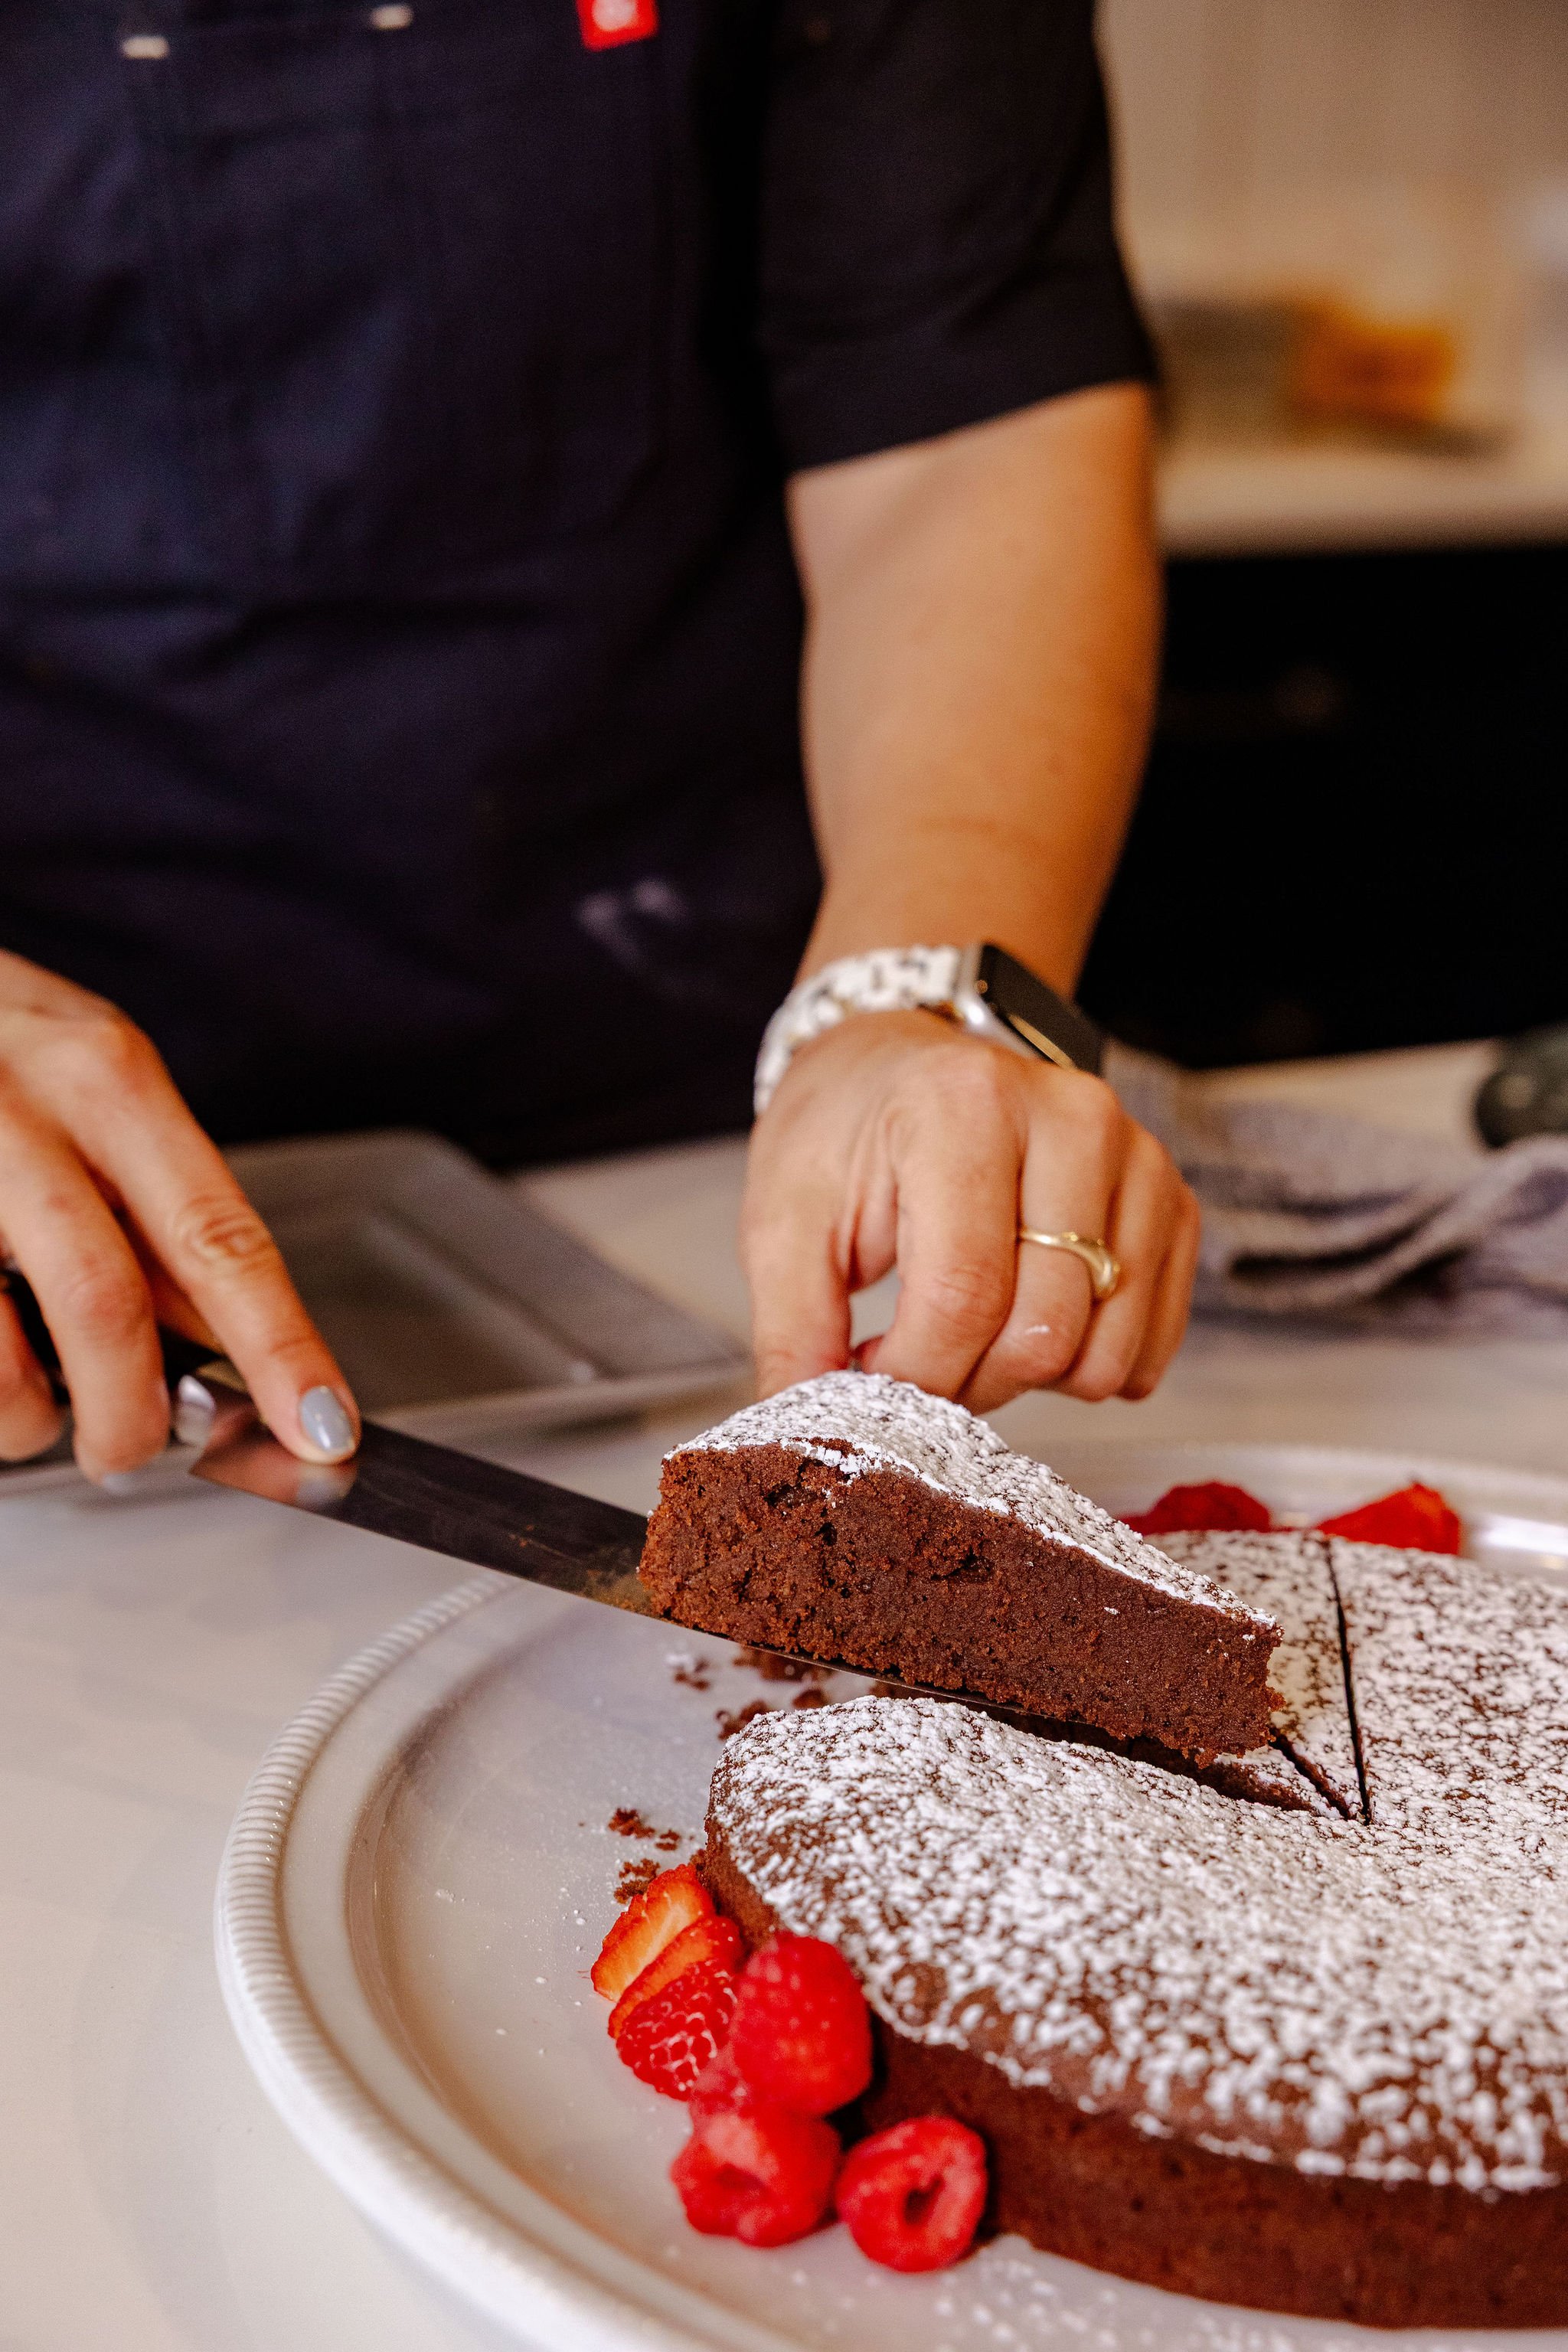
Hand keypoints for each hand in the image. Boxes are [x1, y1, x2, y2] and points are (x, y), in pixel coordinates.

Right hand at [0, 950, 357, 1477]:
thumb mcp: (89, 1080)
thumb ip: (151, 1200)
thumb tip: (217, 1334)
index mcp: (108, 1076)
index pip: (219, 1235)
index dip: (281, 1347)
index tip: (323, 1427)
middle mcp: (23, 1112)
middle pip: (104, 1305)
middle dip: (131, 1414)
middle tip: (130, 1447)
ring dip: (27, 1419)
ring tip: (30, 1408)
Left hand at [740, 1012, 1198, 1411]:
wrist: (903, 1059)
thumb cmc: (846, 1132)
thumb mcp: (785, 1219)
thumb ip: (793, 1333)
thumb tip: (808, 1442)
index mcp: (963, 1106)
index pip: (964, 1295)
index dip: (916, 1374)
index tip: (873, 1379)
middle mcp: (1070, 1118)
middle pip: (1043, 1330)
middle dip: (969, 1383)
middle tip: (919, 1358)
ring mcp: (1135, 1157)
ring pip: (1104, 1348)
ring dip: (1031, 1379)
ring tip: (972, 1333)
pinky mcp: (1168, 1199)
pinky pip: (1151, 1338)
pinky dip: (1089, 1364)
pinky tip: (1028, 1324)